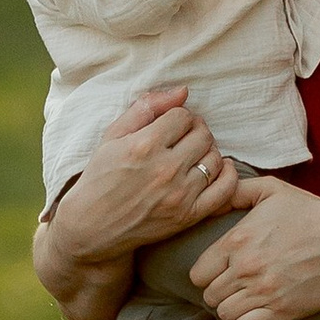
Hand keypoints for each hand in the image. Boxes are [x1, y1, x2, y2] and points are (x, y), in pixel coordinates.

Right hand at [63, 88, 241, 254]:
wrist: (92, 227)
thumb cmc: (100, 178)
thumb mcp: (112, 136)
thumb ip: (146, 108)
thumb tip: (183, 92)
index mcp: (144, 145)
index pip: (183, 116)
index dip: (178, 117)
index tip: (170, 126)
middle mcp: (165, 169)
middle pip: (203, 135)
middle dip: (195, 131)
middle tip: (184, 138)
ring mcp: (179, 194)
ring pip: (215, 158)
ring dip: (207, 152)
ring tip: (192, 155)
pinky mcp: (188, 216)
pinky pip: (225, 189)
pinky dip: (228, 175)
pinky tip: (218, 169)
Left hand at [192, 182, 319, 319]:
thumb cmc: (309, 213)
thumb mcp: (271, 190)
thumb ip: (237, 191)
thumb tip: (214, 197)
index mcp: (237, 241)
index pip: (198, 274)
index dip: (208, 274)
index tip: (222, 272)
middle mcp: (246, 268)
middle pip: (210, 296)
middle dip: (220, 292)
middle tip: (236, 287)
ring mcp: (263, 292)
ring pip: (225, 314)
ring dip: (233, 309)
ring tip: (246, 300)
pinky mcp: (282, 311)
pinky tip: (253, 316)